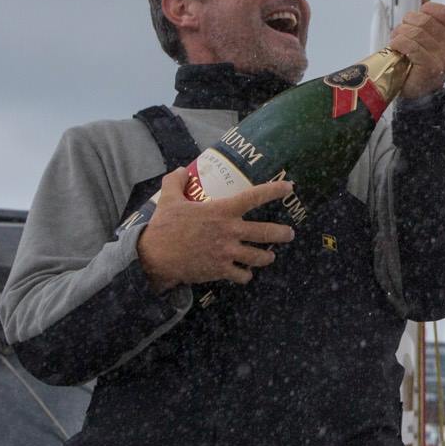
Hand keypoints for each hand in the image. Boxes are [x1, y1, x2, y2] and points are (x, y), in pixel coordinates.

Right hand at [136, 169, 295, 291]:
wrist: (155, 256)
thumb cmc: (164, 226)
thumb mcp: (168, 199)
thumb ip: (176, 182)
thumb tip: (180, 170)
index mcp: (221, 211)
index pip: (254, 197)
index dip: (274, 191)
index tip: (289, 187)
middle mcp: (230, 231)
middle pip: (266, 233)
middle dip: (282, 234)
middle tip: (289, 233)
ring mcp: (227, 252)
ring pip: (259, 257)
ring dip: (267, 257)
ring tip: (270, 256)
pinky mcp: (221, 270)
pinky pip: (243, 275)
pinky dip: (246, 275)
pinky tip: (246, 274)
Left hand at [389, 2, 444, 99]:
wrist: (422, 92)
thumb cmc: (427, 63)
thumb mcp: (440, 42)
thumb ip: (441, 25)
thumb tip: (430, 9)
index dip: (427, 10)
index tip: (418, 19)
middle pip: (426, 21)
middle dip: (408, 23)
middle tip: (402, 31)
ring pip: (415, 32)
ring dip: (400, 34)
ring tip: (398, 41)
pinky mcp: (431, 67)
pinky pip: (410, 45)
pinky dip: (398, 43)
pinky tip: (396, 47)